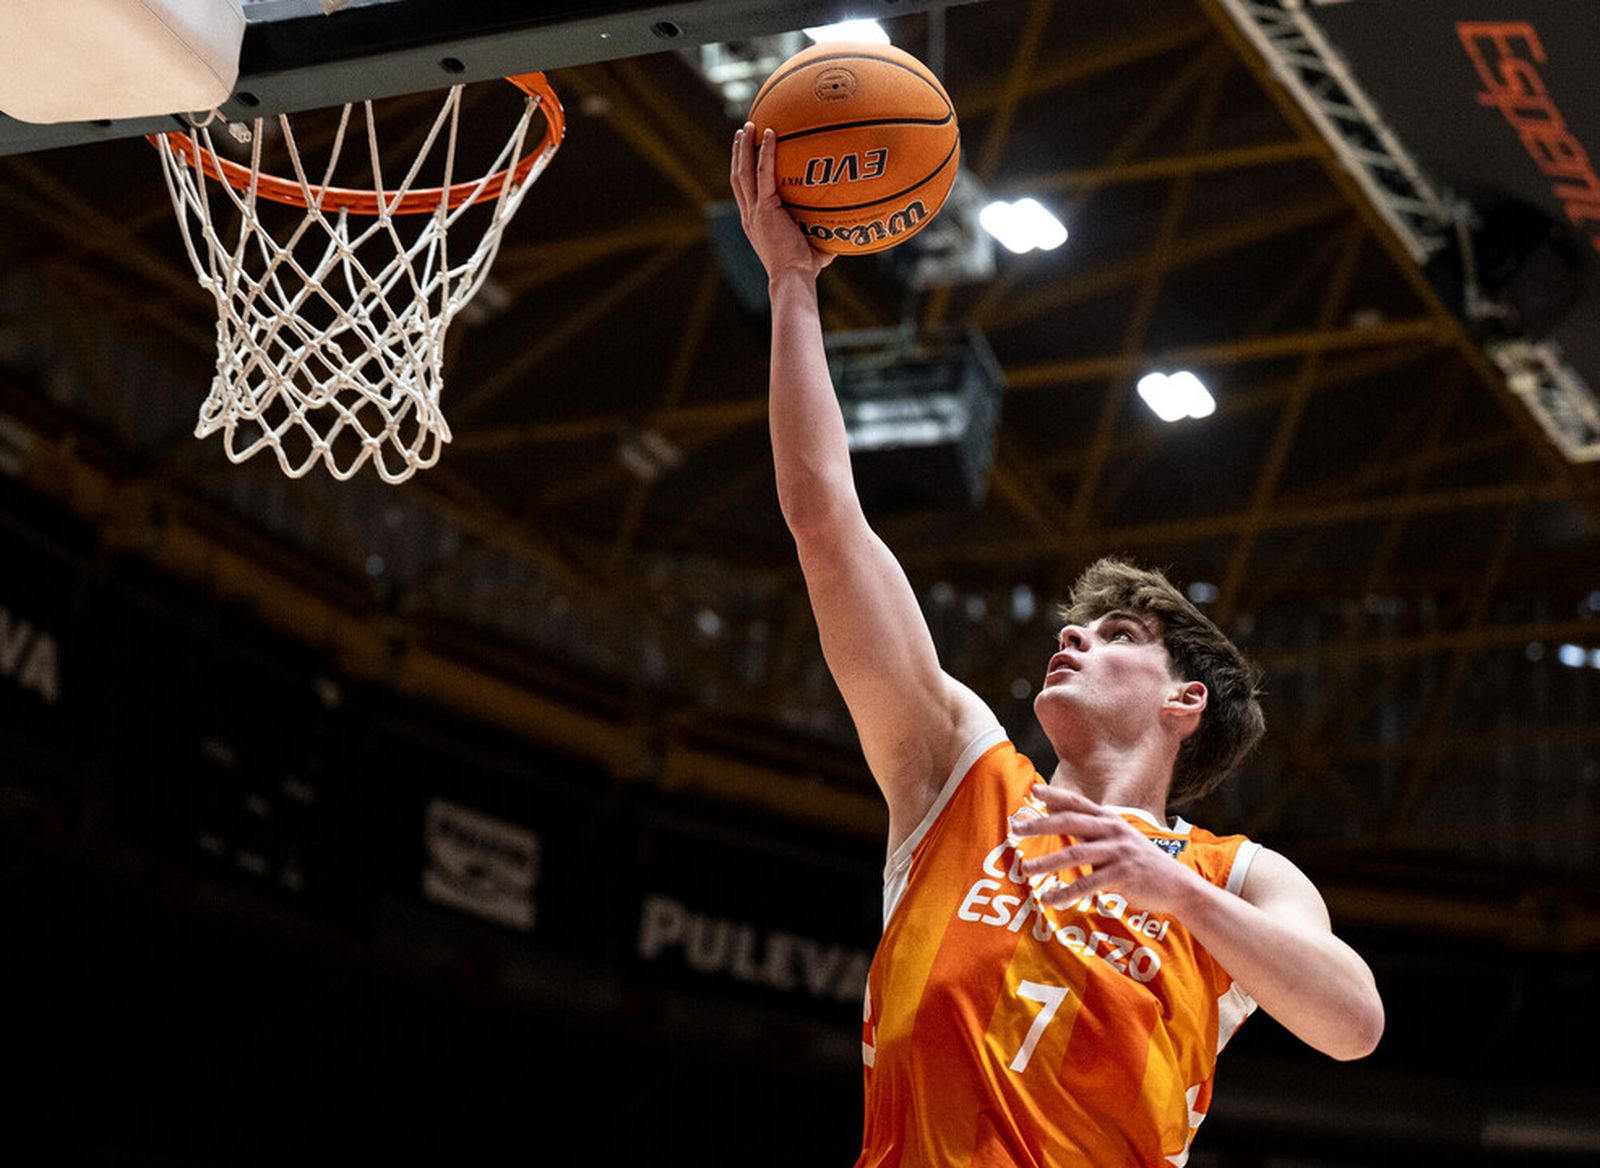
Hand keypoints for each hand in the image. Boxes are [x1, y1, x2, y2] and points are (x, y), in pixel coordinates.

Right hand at [730, 123, 832, 279]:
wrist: (793, 277)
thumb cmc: (803, 270)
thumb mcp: (812, 248)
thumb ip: (823, 236)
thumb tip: (845, 231)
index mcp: (755, 223)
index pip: (744, 192)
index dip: (743, 171)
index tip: (746, 154)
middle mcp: (750, 215)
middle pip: (738, 177)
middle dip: (738, 153)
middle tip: (744, 132)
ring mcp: (754, 212)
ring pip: (742, 172)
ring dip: (744, 147)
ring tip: (749, 126)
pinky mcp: (763, 209)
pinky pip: (763, 173)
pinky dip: (765, 152)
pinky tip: (770, 133)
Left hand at [1010, 784, 1198, 912]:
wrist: (1178, 885)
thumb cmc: (1141, 863)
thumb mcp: (1119, 840)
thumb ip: (1092, 831)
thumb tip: (1060, 821)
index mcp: (1110, 820)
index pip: (1078, 803)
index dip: (1055, 795)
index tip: (1033, 791)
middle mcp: (1113, 830)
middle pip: (1070, 822)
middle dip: (1040, 824)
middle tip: (1015, 828)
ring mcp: (1118, 852)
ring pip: (1074, 853)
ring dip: (1047, 862)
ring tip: (1026, 868)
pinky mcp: (1122, 875)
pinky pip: (1088, 884)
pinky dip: (1066, 892)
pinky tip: (1050, 898)